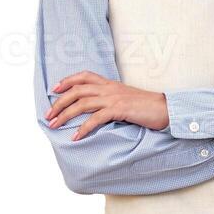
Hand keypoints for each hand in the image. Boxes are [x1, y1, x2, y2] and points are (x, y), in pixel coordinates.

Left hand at [45, 71, 169, 140]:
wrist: (165, 109)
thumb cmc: (146, 107)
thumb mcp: (125, 99)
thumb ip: (111, 100)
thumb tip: (97, 110)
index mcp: (110, 83)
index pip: (84, 76)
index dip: (67, 80)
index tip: (54, 89)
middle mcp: (109, 88)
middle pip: (77, 90)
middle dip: (59, 102)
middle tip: (48, 115)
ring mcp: (114, 98)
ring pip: (82, 103)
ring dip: (65, 115)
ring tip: (54, 125)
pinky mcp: (119, 109)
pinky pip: (95, 118)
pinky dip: (83, 128)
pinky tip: (75, 136)